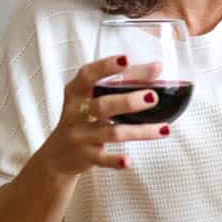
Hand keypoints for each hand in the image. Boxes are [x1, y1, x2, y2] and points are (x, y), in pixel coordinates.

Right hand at [38, 55, 168, 176]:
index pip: (88, 75)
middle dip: (128, 101)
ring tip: (165, 129)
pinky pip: (102, 159)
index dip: (106, 66)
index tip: (127, 59)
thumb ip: (123, 81)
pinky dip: (115, 161)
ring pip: (111, 133)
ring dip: (139, 131)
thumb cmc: (82, 118)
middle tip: (153, 96)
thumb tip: (158, 67)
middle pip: (102, 106)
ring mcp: (79, 136)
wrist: (56, 156)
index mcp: (75, 92)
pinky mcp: (84, 157)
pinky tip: (129, 161)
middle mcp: (74, 113)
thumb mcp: (93, 97)